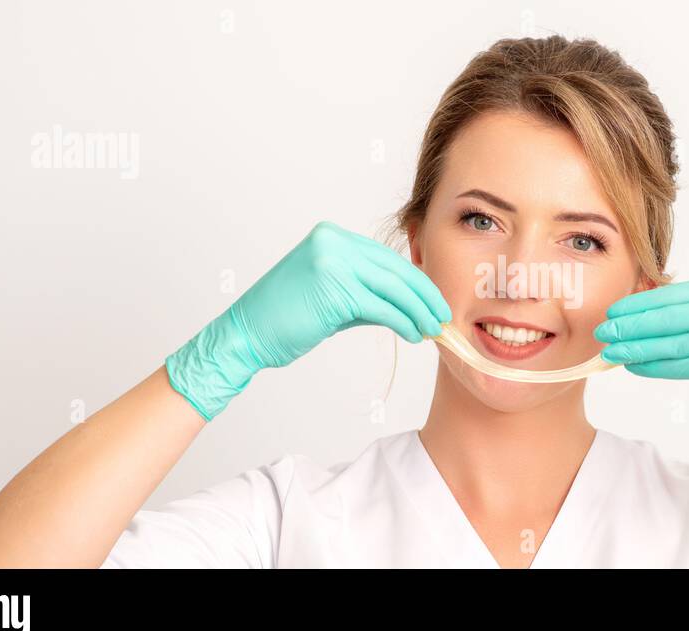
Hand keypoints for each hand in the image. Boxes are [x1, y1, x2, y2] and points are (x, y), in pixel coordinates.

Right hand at [166, 221, 451, 420]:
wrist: (245, 335)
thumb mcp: (332, 297)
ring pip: (393, 288)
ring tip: (432, 329)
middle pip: (394, 269)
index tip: (433, 300)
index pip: (386, 258)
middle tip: (443, 316)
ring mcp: (333, 262)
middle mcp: (334, 242)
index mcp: (332, 237)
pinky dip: (403, 322)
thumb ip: (366, 292)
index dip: (415, 281)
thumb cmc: (285, 320)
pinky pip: (382, 307)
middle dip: (424, 295)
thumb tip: (408, 306)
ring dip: (418, 311)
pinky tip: (413, 335)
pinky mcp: (335, 290)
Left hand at [592, 275, 688, 468]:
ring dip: (635, 347)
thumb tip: (644, 311)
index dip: (640, 302)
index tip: (615, 309)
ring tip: (612, 351)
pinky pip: (680, 365)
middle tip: (604, 329)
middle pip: (669, 315)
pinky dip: (653, 366)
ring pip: (670, 342)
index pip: (675, 293)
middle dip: (631, 323)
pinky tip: (634, 366)